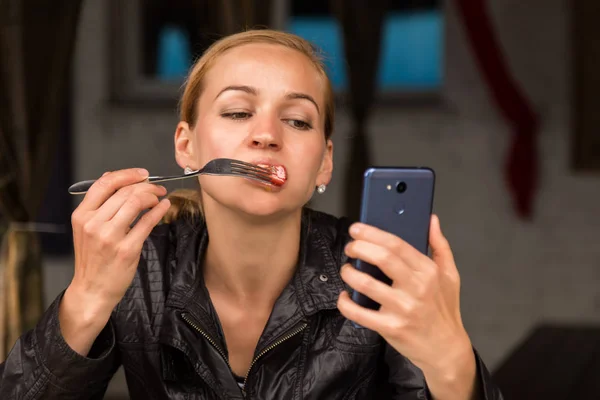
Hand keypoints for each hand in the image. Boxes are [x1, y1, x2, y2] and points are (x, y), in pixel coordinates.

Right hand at [67, 168, 170, 320]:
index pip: (105, 183)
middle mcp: (93, 224)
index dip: (127, 174)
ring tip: (160, 197)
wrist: (92, 290)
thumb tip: (114, 178)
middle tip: (157, 188)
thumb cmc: (93, 259)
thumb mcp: (86, 229)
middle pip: (125, 192)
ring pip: (136, 203)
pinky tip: (164, 206)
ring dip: (153, 196)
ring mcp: (110, 237)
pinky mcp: (127, 249)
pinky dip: (159, 210)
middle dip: (146, 185)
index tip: (142, 174)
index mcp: (82, 215)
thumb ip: (99, 204)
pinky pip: (147, 222)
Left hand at [337, 215, 477, 399]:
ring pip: (366, 284)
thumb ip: (439, 245)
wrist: (446, 349)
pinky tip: (344, 297)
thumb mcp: (450, 274)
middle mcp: (416, 288)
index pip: (396, 244)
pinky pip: (359, 313)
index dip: (372, 233)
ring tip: (347, 270)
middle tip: (350, 247)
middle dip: (359, 247)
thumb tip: (432, 220)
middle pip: (382, 258)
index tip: (357, 229)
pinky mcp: (390, 328)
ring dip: (349, 273)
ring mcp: (403, 309)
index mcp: (428, 271)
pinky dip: (346, 303)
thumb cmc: (445, 309)